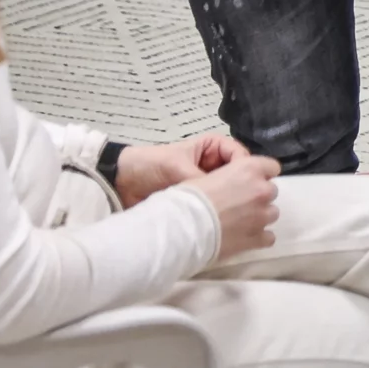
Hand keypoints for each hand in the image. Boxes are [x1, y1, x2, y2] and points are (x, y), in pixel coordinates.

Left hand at [113, 132, 248, 207]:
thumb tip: (221, 196)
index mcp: (214, 147)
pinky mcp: (199, 201)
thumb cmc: (151, 165)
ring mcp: (208, 184)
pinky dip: (218, 211)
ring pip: (229, 192)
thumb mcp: (177, 167)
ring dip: (230, 201)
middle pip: (238, 176)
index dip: (246, 171)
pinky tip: (222, 220)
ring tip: (232, 214)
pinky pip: (215, 204)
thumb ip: (200, 178)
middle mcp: (215, 164)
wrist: (122, 183)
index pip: (241, 157)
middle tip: (243, 204)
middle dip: (241, 189)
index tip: (246, 187)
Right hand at [191, 153, 281, 257]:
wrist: (185, 228)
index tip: (251, 181)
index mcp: (250, 169)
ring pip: (272, 214)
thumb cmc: (190, 198)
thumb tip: (228, 184)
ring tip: (242, 223)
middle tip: (240, 204)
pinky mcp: (258, 238)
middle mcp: (261, 190)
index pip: (272, 167)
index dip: (262, 174)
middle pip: (271, 191)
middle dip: (259, 196)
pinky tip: (246, 238)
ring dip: (260, 216)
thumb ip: (228, 177)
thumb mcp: (209, 176)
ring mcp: (262, 215)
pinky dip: (260, 237)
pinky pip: (269, 237)